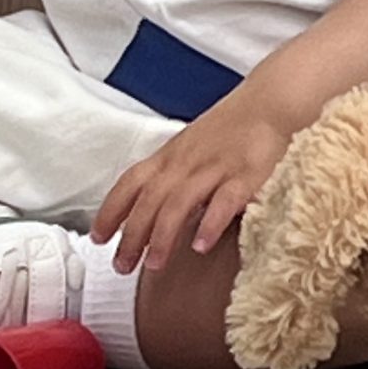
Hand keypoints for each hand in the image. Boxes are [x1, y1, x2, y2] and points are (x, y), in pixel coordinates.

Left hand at [92, 90, 290, 274]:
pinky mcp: (245, 176)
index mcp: (170, 157)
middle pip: (149, 200)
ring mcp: (215, 168)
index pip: (130, 183)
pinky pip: (223, 201)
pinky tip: (201, 246)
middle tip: (121, 265)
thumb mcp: (191, 149)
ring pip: (179, 202)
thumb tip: (147, 212)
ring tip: (155, 264)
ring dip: (163, 235)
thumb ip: (170, 177)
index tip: (97, 237)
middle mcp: (186, 163)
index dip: (110, 210)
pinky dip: (210, 224)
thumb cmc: (231, 130)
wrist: (271, 103)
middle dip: (131, 235)